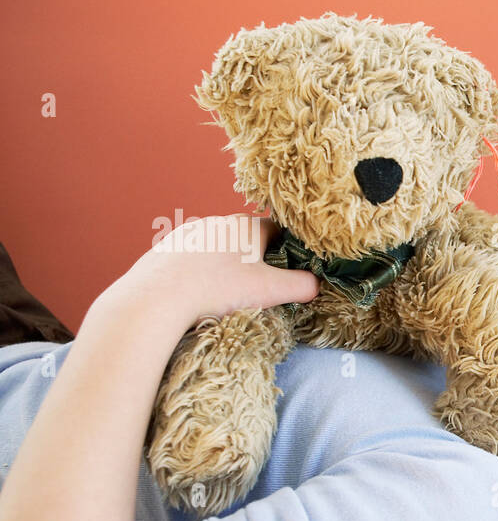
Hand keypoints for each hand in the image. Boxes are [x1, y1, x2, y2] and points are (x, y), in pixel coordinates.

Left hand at [118, 214, 319, 324]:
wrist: (157, 298)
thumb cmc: (219, 290)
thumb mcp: (271, 291)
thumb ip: (302, 286)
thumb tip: (317, 285)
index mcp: (246, 226)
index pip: (278, 229)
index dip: (289, 250)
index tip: (291, 271)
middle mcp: (218, 223)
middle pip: (248, 239)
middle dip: (258, 261)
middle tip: (262, 289)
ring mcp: (189, 235)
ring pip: (219, 249)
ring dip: (228, 267)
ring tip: (228, 296)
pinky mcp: (166, 250)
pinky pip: (194, 260)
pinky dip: (202, 274)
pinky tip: (200, 296)